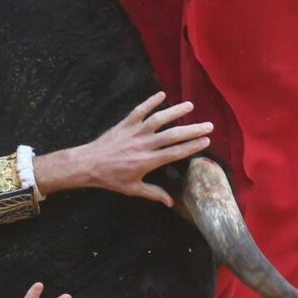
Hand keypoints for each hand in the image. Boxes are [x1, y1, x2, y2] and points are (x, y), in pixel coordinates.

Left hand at [33, 91, 211, 205]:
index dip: (192, 147)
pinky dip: (150, 101)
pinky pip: (139, 110)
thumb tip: (170, 203)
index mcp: (148, 162)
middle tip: (208, 125)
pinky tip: (162, 95)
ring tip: (190, 106)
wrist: (88, 164)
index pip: (175, 153)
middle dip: (192, 130)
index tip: (206, 141)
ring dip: (175, 111)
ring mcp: (134, 132)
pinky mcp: (125, 124)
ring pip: (158, 119)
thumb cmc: (111, 178)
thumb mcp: (133, 189)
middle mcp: (144, 145)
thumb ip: (153, 194)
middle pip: (172, 135)